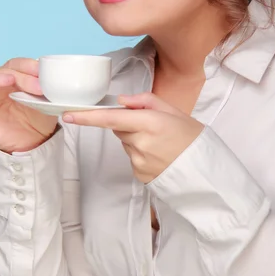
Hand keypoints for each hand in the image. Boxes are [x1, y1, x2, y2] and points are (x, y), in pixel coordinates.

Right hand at [0, 58, 58, 152]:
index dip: (27, 65)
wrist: (34, 142)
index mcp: (12, 78)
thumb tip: (50, 78)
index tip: (41, 71)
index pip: (15, 64)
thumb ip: (45, 90)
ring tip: (9, 82)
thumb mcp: (47, 102)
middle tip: (37, 87)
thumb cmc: (38, 118)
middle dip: (20, 76)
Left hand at [62, 92, 204, 182]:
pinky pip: (132, 158)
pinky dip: (141, 153)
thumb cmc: (192, 138)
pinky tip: (159, 155)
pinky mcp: (139, 174)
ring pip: (125, 143)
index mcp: (151, 122)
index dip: (87, 117)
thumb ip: (146, 101)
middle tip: (153, 127)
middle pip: (118, 128)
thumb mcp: (174, 111)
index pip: (111, 118)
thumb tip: (121, 101)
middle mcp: (142, 143)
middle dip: (128, 124)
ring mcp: (139, 161)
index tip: (68, 115)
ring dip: (135, 139)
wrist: (206, 171)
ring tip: (160, 143)